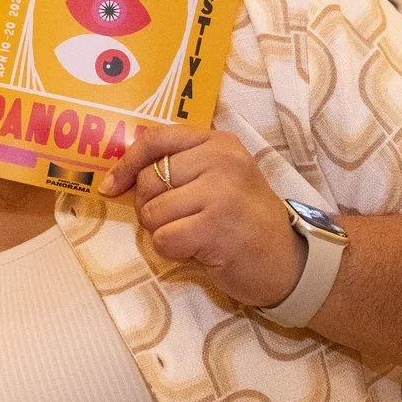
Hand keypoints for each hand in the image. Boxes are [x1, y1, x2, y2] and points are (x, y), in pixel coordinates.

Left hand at [98, 125, 303, 310]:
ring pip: (152, 211)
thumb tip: (120, 176)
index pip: (156, 139)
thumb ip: (181, 168)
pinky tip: (199, 251)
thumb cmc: (245, 222)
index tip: (112, 185)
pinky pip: (164, 238)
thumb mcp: (219, 180)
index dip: (127, 162)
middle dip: (150, 208)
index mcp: (219, 143)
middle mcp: (221, 160)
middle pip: (149, 179)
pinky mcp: (215, 226)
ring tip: (193, 236)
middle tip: (178, 222)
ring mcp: (220, 192)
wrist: (289, 263)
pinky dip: (173, 251)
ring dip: (163, 232)